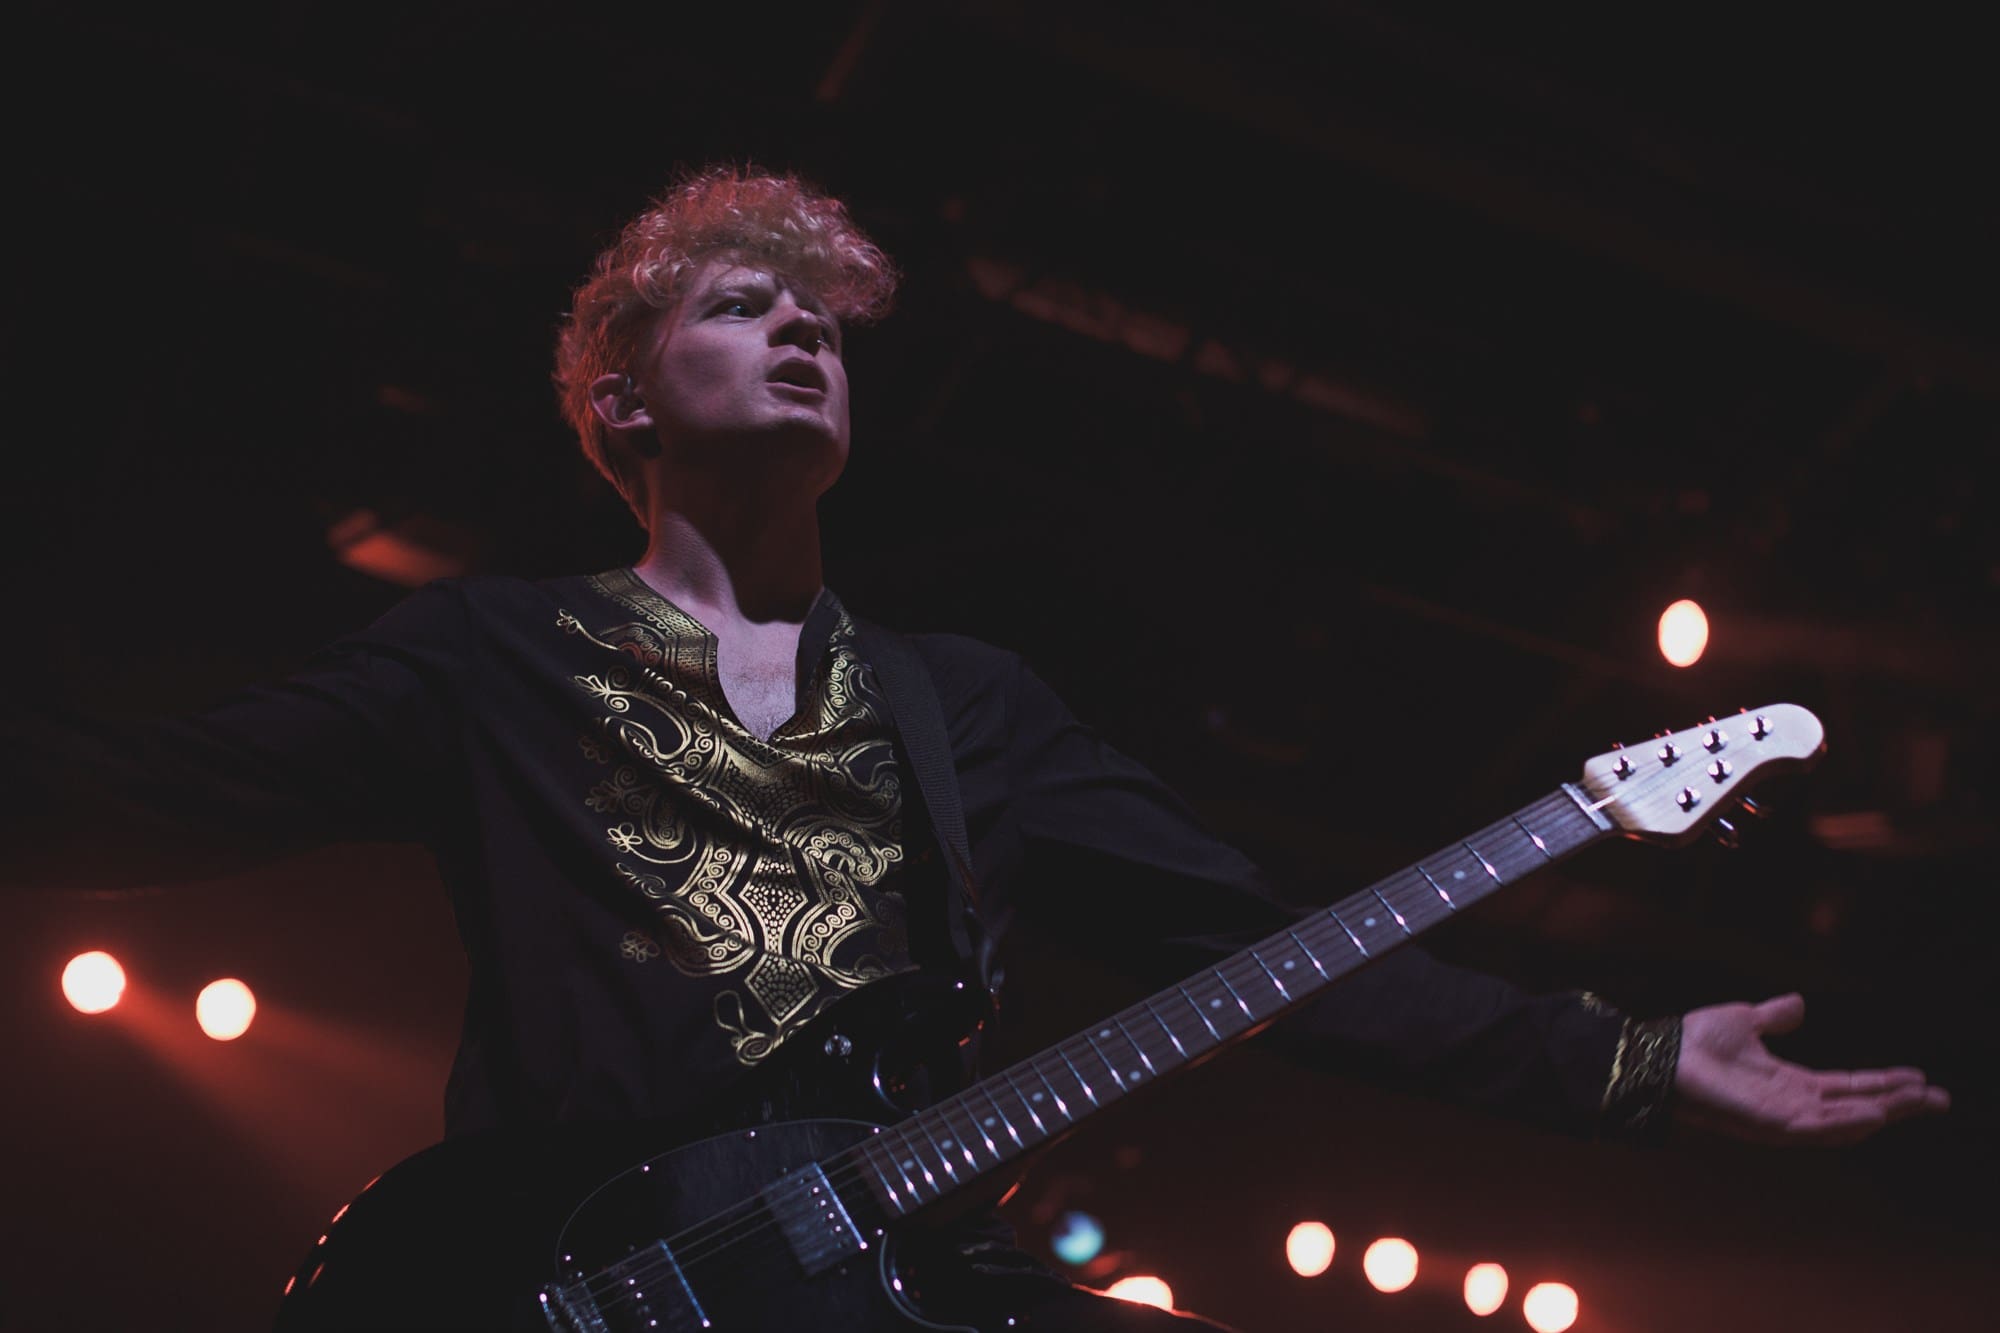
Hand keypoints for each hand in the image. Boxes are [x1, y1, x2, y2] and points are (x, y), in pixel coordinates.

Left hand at [1673, 993, 1949, 1145]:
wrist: (1659, 1055)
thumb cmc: (1694, 1042)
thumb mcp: (1745, 1020)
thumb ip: (1774, 1017)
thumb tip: (1799, 1004)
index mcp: (1788, 1082)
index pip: (1847, 1085)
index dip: (1882, 1083)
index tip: (1918, 1079)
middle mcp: (1790, 1103)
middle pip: (1856, 1105)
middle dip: (1897, 1103)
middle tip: (1939, 1098)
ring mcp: (1780, 1117)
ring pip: (1843, 1120)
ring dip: (1882, 1112)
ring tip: (1919, 1103)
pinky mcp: (1766, 1123)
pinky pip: (1814, 1128)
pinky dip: (1844, 1123)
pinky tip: (1873, 1116)